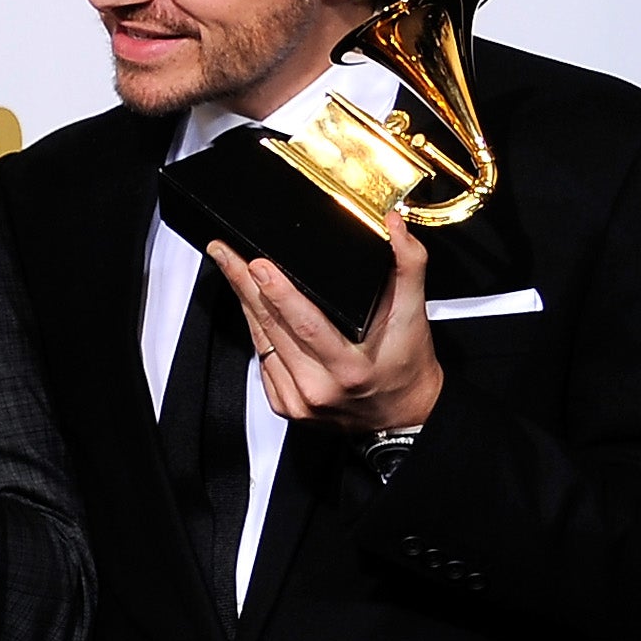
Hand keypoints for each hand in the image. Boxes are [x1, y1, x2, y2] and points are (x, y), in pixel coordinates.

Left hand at [216, 217, 442, 435]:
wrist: (401, 415)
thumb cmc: (406, 364)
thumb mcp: (414, 316)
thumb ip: (408, 267)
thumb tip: (393, 226)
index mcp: (349, 368)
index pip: (306, 325)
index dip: (279, 294)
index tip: (256, 264)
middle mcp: (318, 388)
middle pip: (271, 328)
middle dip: (244, 285)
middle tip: (225, 252)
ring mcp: (297, 400)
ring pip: (260, 342)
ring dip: (243, 303)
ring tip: (230, 267)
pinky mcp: (284, 405)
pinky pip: (261, 360)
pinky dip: (255, 330)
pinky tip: (249, 305)